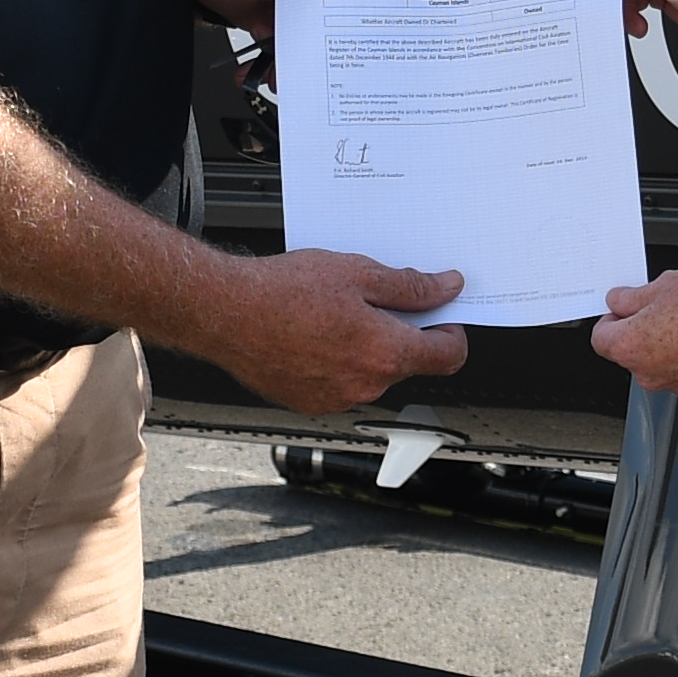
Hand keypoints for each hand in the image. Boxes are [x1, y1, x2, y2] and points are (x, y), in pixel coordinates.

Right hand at [193, 246, 468, 414]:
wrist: (225, 313)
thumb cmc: (282, 291)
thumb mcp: (357, 273)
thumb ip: (410, 286)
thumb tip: (445, 288)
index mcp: (385, 353)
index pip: (448, 356)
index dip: (452, 332)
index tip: (443, 316)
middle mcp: (366, 385)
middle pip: (407, 363)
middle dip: (400, 333)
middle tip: (372, 300)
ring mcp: (337, 399)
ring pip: (372, 374)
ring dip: (366, 348)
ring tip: (333, 315)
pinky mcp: (310, 404)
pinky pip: (341, 384)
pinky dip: (337, 363)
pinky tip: (313, 335)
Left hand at [591, 266, 677, 396]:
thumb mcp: (667, 284)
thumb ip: (633, 295)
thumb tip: (620, 299)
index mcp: (630, 346)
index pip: (601, 336)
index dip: (611, 317)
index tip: (625, 305)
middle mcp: (647, 373)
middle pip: (629, 350)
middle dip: (640, 328)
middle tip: (664, 305)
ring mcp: (673, 384)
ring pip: (657, 361)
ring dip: (665, 343)